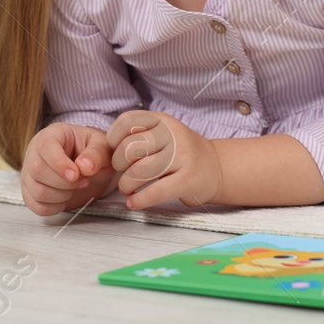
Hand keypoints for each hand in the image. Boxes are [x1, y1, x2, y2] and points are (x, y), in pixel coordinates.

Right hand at [20, 122, 117, 215]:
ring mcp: (29, 173)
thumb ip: (97, 153)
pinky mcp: (29, 191)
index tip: (76, 175)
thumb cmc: (92, 151)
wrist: (87, 164)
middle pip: (37, 171)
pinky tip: (66, 198)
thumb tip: (85, 167)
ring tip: (75, 187)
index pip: (45, 146)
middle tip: (83, 181)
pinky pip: (36, 206)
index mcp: (52, 135)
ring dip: (61, 196)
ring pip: (36, 191)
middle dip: (64, 183)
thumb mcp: (102, 145)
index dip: (59, 163)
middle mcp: (34, 152)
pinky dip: (54, 208)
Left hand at [106, 110, 222, 209]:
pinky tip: (134, 203)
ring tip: (128, 189)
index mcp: (163, 121)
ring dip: (126, 185)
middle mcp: (173, 135)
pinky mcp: (188, 180)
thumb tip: (107, 149)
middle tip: (123, 173)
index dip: (113, 139)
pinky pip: (154, 192)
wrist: (216, 168)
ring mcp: (182, 157)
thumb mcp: (163, 134)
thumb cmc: (180, 153)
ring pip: (139, 172)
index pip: (127, 121)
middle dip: (118, 165)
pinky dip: (138, 201)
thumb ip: (138, 135)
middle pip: (129, 149)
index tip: (117, 152)